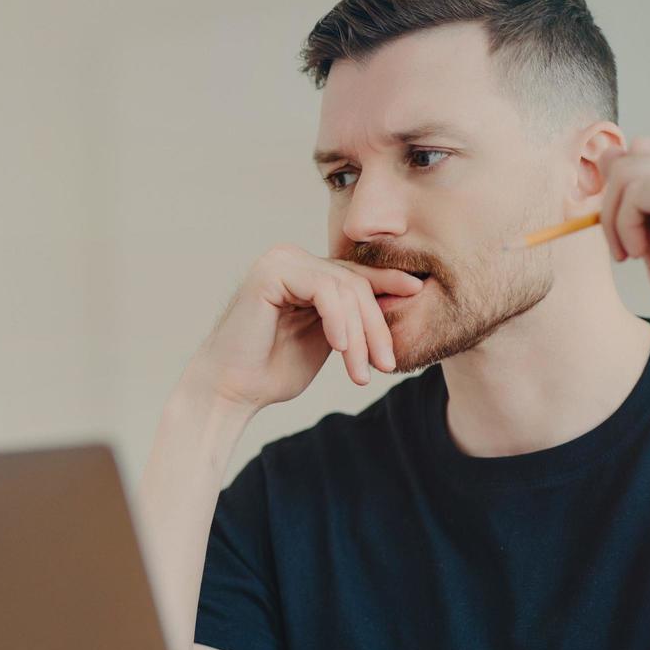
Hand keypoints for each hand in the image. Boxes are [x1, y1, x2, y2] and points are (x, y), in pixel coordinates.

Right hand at [182, 243, 424, 413]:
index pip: (354, 276)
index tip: (417, 295)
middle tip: (385, 364)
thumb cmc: (273, 371)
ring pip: (344, 288)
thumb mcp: (329, 340)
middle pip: (355, 282)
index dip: (388, 284)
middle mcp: (291, 258)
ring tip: (361, 371)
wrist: (232, 390)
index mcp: (303, 271)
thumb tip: (401, 297)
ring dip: (360, 334)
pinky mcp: (271, 271)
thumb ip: (353, 318)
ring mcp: (280, 261)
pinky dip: (339, 321)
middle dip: (376, 326)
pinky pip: (324, 290)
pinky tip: (340, 348)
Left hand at [598, 137, 649, 348]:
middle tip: (633, 246)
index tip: (637, 233)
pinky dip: (627, 231)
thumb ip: (637, 187)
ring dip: (619, 222)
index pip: (640, 150)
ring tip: (643, 253)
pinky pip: (633, 195)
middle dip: (616, 204)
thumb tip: (607, 153)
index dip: (622, 193)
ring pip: (625, 173)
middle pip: (630, 155)